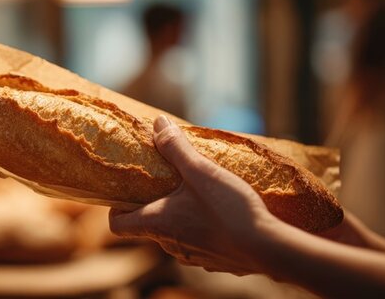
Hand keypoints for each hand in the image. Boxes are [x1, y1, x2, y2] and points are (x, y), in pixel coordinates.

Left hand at [109, 116, 281, 274]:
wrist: (269, 249)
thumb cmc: (227, 210)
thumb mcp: (200, 171)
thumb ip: (176, 147)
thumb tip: (157, 123)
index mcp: (156, 224)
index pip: (118, 225)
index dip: (115, 209)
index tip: (126, 192)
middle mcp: (170, 245)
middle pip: (149, 225)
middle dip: (155, 203)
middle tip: (167, 181)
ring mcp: (194, 257)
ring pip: (177, 234)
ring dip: (182, 215)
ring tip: (199, 193)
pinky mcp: (217, 262)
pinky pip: (203, 243)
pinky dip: (206, 229)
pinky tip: (224, 213)